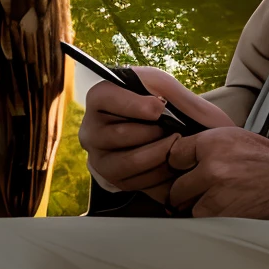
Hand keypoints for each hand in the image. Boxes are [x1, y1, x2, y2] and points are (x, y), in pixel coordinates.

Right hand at [79, 66, 234, 204]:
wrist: (152, 129)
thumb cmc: (155, 101)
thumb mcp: (160, 85)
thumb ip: (165, 89)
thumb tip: (161, 106)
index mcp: (97, 99)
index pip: (108, 99)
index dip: (136, 104)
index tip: (161, 106)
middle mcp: (91, 131)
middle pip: (121, 134)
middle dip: (155, 132)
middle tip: (177, 131)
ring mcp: (99, 159)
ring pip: (131, 162)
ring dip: (161, 154)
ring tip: (178, 146)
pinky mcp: (114, 181)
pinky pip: (139, 183)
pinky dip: (163, 175)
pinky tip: (175, 164)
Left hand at [166, 128, 268, 219]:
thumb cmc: (266, 157)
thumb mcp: (234, 137)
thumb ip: (206, 144)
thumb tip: (181, 153)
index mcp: (212, 142)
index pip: (173, 154)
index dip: (177, 163)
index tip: (181, 168)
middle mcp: (212, 165)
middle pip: (175, 183)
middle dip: (181, 187)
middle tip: (188, 188)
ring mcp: (216, 191)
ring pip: (183, 203)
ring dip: (190, 203)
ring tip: (203, 198)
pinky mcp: (224, 212)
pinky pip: (199, 216)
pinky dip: (203, 214)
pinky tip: (214, 208)